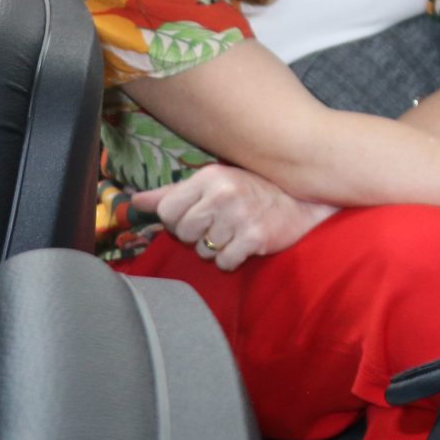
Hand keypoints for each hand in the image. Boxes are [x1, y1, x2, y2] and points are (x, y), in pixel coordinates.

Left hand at [136, 164, 336, 272]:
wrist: (304, 202)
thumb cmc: (254, 191)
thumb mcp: (215, 183)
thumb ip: (174, 193)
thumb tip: (135, 202)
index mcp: (209, 177)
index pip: (166, 211)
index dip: (178, 220)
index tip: (198, 216)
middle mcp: (223, 194)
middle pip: (182, 233)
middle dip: (197, 235)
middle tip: (221, 225)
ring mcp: (240, 216)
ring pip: (203, 250)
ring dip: (217, 248)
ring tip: (236, 232)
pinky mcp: (255, 238)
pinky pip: (225, 262)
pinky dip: (233, 259)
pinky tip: (246, 244)